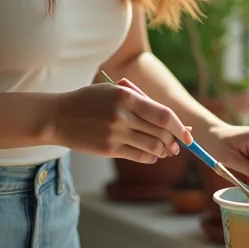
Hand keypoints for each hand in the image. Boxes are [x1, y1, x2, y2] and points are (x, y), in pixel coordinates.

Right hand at [53, 82, 192, 162]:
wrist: (59, 116)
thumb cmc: (90, 100)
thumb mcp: (114, 91)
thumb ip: (140, 102)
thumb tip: (170, 120)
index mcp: (126, 96)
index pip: (163, 115)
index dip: (180, 127)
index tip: (188, 133)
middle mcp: (122, 116)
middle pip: (161, 133)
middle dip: (174, 139)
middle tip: (179, 143)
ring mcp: (115, 134)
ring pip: (152, 147)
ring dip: (164, 149)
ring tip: (167, 149)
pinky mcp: (109, 149)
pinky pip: (139, 156)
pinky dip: (150, 156)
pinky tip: (152, 154)